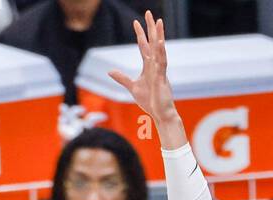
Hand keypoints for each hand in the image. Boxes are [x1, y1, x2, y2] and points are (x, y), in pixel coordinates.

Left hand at [109, 11, 175, 125]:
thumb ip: (122, 78)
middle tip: (149, 13)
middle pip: (152, 42)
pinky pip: (162, 63)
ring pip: (159, 49)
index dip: (140, 34)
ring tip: (159, 21)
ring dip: (159, 35)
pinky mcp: (162, 78)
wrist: (161, 114)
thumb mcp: (133, 87)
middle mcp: (155, 65)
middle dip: (150, 28)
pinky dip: (161, 52)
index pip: (144, 46)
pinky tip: (160, 42)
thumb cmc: (150, 101)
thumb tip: (110, 71)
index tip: (135, 22)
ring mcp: (159, 70)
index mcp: (149, 66)